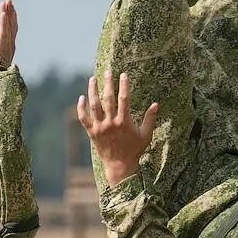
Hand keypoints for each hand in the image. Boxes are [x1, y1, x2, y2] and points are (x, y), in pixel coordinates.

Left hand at [0, 0, 18, 68]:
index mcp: (9, 45)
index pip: (11, 28)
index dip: (11, 17)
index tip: (9, 6)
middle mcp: (10, 44)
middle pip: (11, 25)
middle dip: (11, 12)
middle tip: (9, 0)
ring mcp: (7, 45)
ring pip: (8, 26)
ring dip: (7, 13)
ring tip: (6, 2)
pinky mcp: (2, 47)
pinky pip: (4, 32)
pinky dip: (4, 22)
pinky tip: (3, 13)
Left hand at [76, 71, 158, 186]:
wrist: (119, 166)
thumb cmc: (134, 150)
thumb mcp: (145, 135)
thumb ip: (150, 119)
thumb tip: (156, 104)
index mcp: (124, 122)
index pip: (124, 99)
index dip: (124, 85)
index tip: (124, 74)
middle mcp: (111, 123)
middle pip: (108, 98)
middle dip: (108, 83)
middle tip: (108, 72)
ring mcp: (99, 127)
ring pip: (94, 105)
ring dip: (92, 90)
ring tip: (93, 79)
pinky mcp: (91, 132)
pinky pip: (83, 118)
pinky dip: (81, 107)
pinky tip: (82, 97)